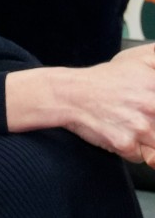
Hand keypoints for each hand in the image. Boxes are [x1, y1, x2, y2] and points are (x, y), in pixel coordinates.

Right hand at [64, 46, 154, 163]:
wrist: (70, 94)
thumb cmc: (105, 80)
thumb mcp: (138, 59)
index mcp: (154, 87)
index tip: (151, 109)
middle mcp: (151, 107)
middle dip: (153, 124)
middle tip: (140, 116)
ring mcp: (139, 128)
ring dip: (149, 141)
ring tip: (135, 126)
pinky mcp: (125, 144)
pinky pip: (142, 158)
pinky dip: (135, 151)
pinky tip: (124, 134)